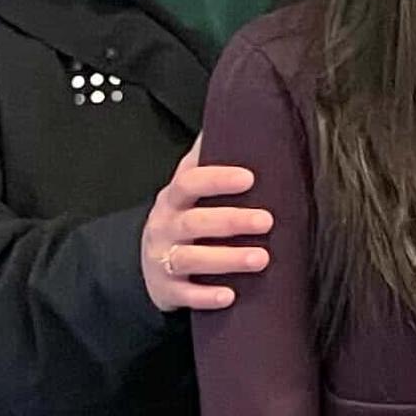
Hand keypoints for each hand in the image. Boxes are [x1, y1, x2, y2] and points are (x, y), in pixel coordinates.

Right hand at [143, 146, 270, 312]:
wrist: (148, 265)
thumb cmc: (181, 221)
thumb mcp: (186, 193)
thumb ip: (204, 163)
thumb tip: (232, 119)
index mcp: (173, 200)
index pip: (189, 183)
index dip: (217, 179)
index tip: (250, 178)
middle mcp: (165, 228)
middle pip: (195, 222)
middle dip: (231, 221)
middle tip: (267, 220)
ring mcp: (163, 260)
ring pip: (191, 259)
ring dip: (227, 259)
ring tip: (261, 258)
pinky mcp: (168, 290)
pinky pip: (186, 295)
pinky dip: (206, 296)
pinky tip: (230, 296)